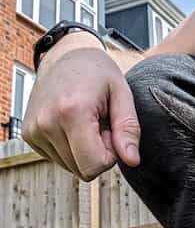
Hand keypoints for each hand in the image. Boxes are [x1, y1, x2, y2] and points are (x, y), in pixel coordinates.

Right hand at [22, 33, 141, 179]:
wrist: (67, 56)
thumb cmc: (99, 73)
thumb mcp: (123, 94)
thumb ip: (129, 129)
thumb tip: (132, 161)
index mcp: (72, 112)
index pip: (94, 165)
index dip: (111, 155)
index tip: (112, 131)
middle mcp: (46, 123)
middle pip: (82, 170)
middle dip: (98, 152)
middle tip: (101, 124)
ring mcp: (33, 130)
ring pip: (70, 167)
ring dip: (84, 149)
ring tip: (87, 121)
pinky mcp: (28, 134)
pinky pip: (58, 158)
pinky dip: (71, 147)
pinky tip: (74, 123)